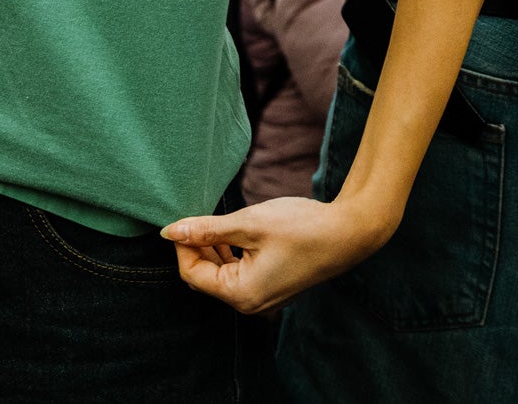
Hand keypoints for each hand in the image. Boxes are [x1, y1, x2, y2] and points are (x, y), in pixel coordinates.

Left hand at [161, 194, 395, 313]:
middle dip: (197, 247)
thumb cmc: (300, 228)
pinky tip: (234, 231)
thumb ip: (208, 229)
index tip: (182, 217)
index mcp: (240, 294)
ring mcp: (263, 298)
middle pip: (206, 276)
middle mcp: (250, 304)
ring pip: (223, 273)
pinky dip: (232, 252)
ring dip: (214, 248)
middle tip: (198, 214)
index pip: (192, 274)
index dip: (182, 245)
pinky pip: (241, 273)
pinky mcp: (273, 286)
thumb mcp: (249, 223)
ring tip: (215, 220)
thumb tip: (170, 231)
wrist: (347, 233)